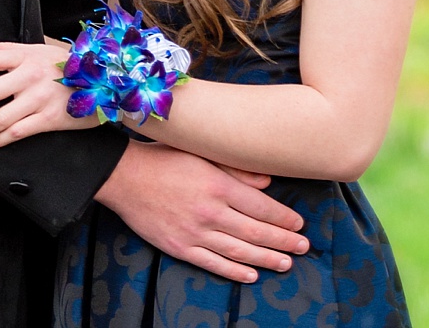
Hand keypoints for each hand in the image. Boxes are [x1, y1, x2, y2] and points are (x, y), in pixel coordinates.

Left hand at [0, 39, 77, 146]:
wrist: (102, 82)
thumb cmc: (65, 64)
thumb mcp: (39, 49)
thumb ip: (8, 48)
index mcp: (24, 55)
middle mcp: (29, 75)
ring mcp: (39, 97)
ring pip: (0, 117)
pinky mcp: (49, 119)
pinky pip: (18, 132)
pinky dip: (0, 140)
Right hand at [97, 140, 307, 285]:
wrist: (125, 176)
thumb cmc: (164, 157)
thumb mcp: (201, 153)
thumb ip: (235, 168)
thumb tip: (266, 182)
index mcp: (217, 184)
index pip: (260, 206)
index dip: (283, 217)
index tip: (299, 223)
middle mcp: (210, 211)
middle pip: (255, 231)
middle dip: (283, 241)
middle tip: (303, 247)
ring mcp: (195, 233)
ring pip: (238, 251)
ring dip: (265, 259)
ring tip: (285, 263)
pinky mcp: (180, 248)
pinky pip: (213, 263)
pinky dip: (234, 271)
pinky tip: (251, 276)